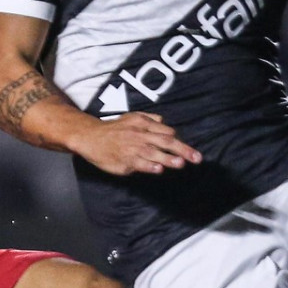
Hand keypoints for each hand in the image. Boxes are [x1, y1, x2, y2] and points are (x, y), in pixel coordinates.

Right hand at [74, 113, 202, 175]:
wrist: (90, 137)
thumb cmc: (113, 129)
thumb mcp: (131, 117)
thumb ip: (149, 119)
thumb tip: (164, 121)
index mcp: (143, 124)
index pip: (166, 132)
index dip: (179, 142)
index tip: (190, 152)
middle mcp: (140, 135)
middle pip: (165, 142)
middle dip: (183, 150)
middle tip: (197, 158)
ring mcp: (132, 149)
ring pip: (154, 154)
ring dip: (168, 159)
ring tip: (181, 164)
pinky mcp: (124, 161)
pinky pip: (139, 164)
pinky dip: (149, 166)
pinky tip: (158, 170)